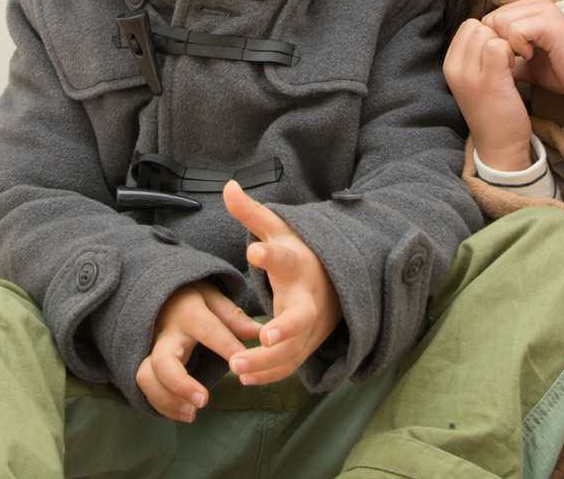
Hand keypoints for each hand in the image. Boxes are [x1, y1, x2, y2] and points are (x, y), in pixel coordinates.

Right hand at [137, 279, 261, 420]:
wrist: (161, 297)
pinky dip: (162, 405)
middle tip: (203, 400)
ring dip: (167, 399)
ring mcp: (152, 350)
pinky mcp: (148, 364)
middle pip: (162, 361)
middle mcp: (167, 334)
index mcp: (189, 313)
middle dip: (180, 384)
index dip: (225, 347)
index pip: (208, 330)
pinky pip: (146, 387)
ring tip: (192, 413)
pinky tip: (186, 413)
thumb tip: (259, 332)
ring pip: (147, 377)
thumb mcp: (214, 298)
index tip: (241, 365)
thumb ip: (233, 316)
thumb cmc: (194, 299)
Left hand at [222, 181, 341, 385]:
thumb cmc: (298, 254)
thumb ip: (251, 214)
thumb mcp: (277, 231)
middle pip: (302, 316)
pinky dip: (271, 374)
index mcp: (297, 265)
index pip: (285, 259)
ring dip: (267, 361)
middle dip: (284, 328)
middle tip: (262, 337)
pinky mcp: (307, 346)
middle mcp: (308, 298)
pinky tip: (245, 378)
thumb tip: (228, 185)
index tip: (252, 252)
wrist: (335, 283)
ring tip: (237, 366)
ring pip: (294, 349)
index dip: (269, 256)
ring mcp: (310, 326)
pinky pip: (291, 365)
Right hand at [444, 17, 535, 171]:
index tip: (499, 53)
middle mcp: (454, 68)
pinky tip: (516, 68)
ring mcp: (469, 75)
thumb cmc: (492, 110)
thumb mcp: (473, 80)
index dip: (488, 33)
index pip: (468, 26)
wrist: (499, 146)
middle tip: (508, 58)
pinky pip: (499, 46)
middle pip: (478, 26)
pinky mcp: (488, 81)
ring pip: (488, 33)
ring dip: (506, 44)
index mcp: (450, 65)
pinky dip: (512, 52)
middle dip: (497, 36)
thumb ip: (475, 55)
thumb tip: (491, 28)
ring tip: (511, 64)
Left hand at [481, 0, 563, 109]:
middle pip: (491, 18)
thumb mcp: (527, 63)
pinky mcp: (548, 21)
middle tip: (512, 60)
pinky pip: (515, 29)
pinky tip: (530, 56)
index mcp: (529, 9)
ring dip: (506, 45)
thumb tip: (486, 62)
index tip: (507, 60)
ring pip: (500, 21)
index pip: (491, 18)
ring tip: (523, 58)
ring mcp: (543, 10)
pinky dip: (517, 46)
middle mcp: (535, 3)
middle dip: (496, 43)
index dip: (492, 42)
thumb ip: (508, 57)